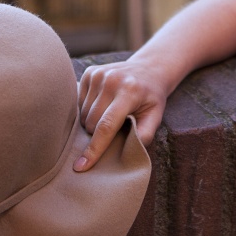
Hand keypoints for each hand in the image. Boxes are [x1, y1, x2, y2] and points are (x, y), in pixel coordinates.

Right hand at [74, 57, 167, 171]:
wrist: (149, 69)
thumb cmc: (151, 98)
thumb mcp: (156, 116)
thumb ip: (144, 134)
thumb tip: (128, 152)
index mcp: (129, 92)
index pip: (106, 126)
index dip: (94, 149)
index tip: (81, 166)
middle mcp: (112, 80)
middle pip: (92, 122)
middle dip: (97, 134)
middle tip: (115, 127)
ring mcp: (99, 74)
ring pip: (83, 114)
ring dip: (92, 121)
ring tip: (110, 113)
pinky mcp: (90, 72)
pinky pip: (79, 102)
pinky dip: (88, 109)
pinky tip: (103, 103)